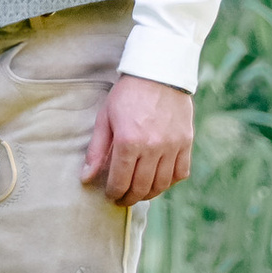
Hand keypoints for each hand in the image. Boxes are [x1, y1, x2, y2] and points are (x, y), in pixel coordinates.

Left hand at [81, 72, 193, 204]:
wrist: (159, 73)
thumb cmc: (127, 94)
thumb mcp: (105, 118)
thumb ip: (96, 150)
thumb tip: (86, 178)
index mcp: (128, 141)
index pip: (120, 181)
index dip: (114, 193)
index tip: (111, 195)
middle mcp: (152, 147)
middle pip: (141, 187)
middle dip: (130, 198)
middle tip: (124, 199)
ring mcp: (172, 146)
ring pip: (162, 184)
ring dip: (149, 194)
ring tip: (140, 192)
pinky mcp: (186, 142)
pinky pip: (181, 173)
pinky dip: (170, 182)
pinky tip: (160, 179)